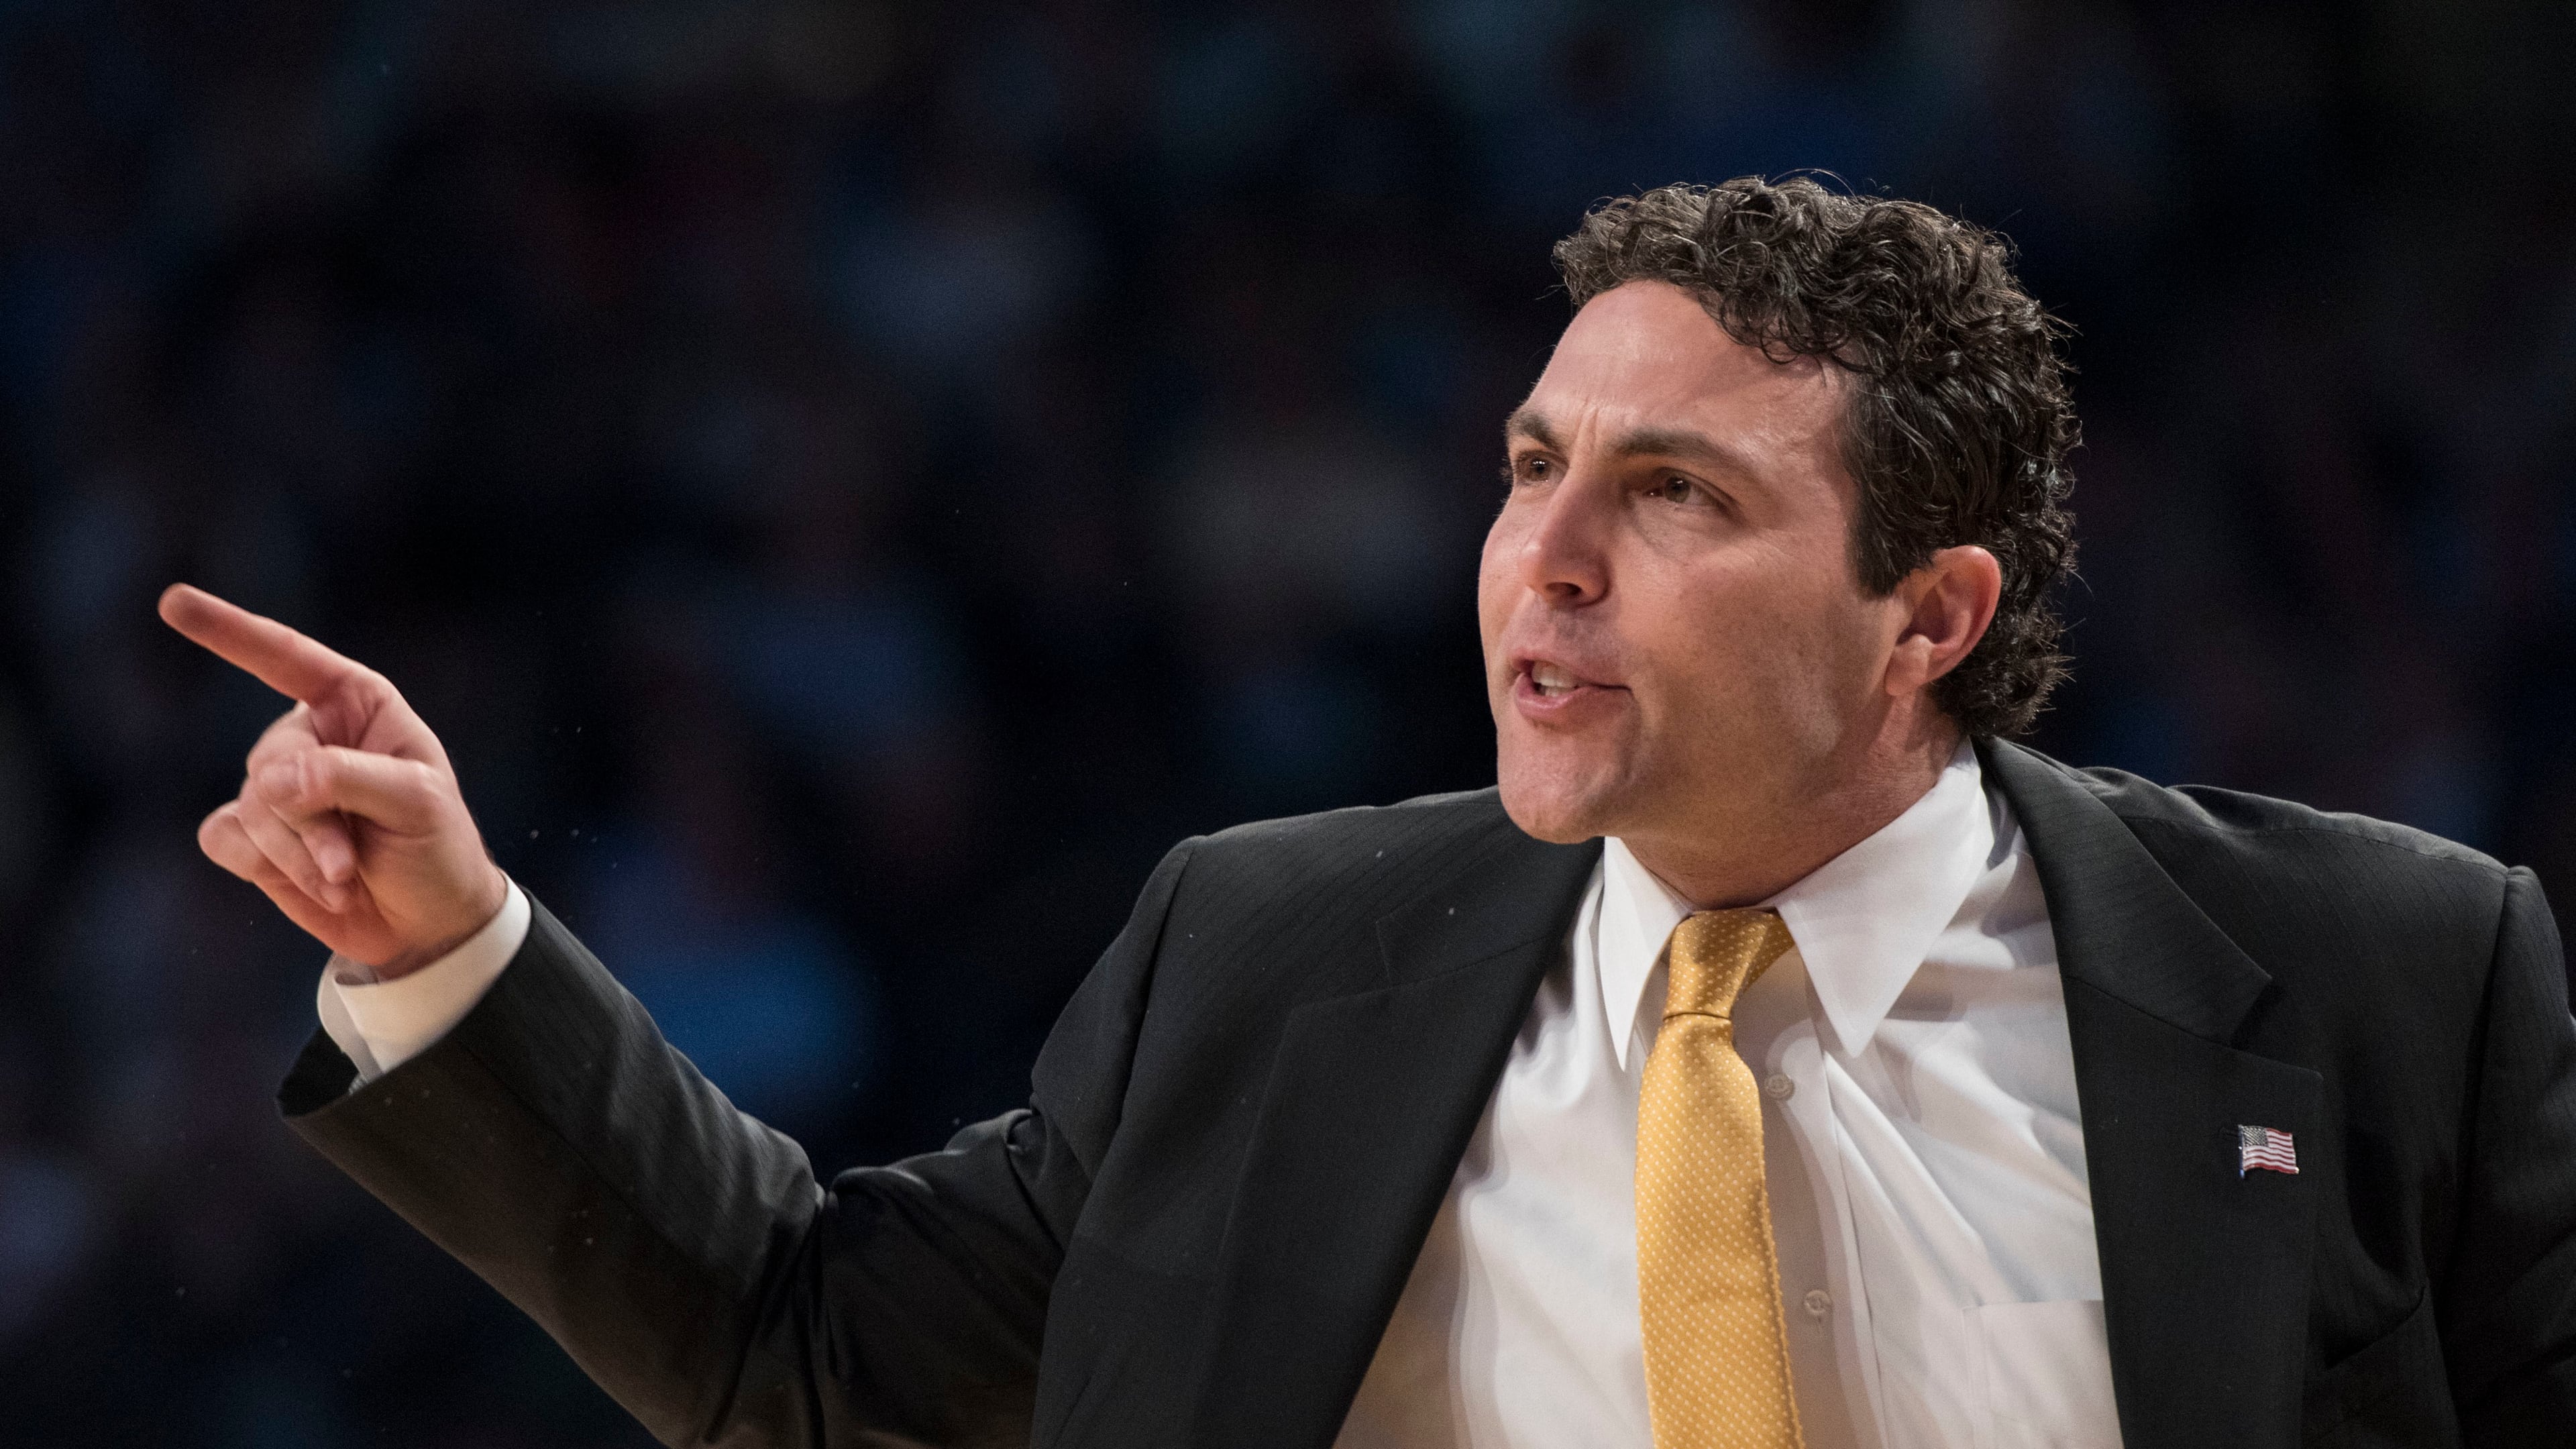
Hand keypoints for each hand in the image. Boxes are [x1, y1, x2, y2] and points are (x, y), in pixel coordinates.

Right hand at [160, 583, 508, 977]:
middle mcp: (310, 737)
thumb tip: (271, 781)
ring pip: (250, 806)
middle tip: (350, 862)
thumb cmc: (436, 849)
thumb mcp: (417, 804)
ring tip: (346, 877)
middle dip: (309, 820)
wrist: (427, 924)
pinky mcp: (253, 837)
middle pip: (269, 761)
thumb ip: (347, 779)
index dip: (229, 630)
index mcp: (356, 705)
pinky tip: (315, 885)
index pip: (286, 657)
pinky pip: (224, 838)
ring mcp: (276, 787)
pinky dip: (267, 867)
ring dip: (297, 854)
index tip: (173, 601)